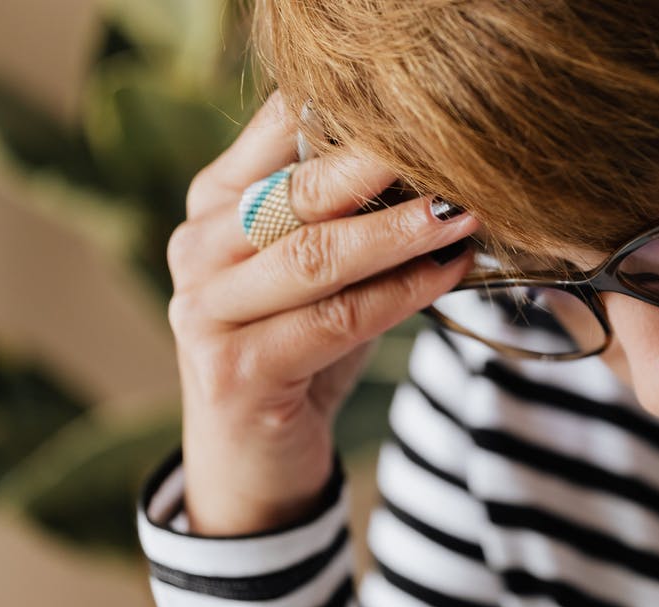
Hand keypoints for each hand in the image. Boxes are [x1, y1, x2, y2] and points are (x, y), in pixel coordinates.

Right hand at [169, 91, 476, 534]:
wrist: (253, 457)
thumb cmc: (299, 346)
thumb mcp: (321, 269)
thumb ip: (353, 215)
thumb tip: (441, 161)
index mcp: (214, 203)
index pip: (275, 130)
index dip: (346, 108)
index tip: (422, 97)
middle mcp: (197, 247)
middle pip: (297, 192)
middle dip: (379, 165)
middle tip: (451, 146)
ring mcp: (205, 310)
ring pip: (315, 257)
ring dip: (398, 233)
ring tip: (461, 212)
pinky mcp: (233, 369)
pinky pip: (334, 320)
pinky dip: (399, 295)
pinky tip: (447, 274)